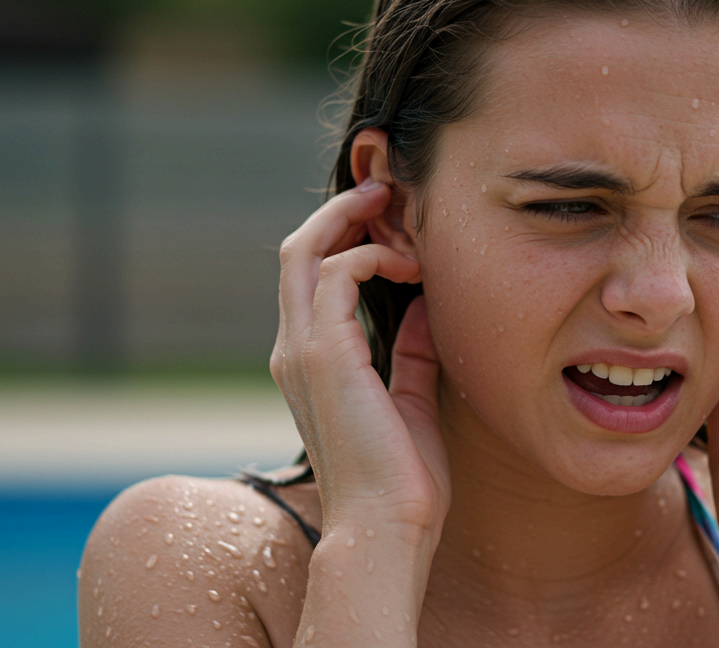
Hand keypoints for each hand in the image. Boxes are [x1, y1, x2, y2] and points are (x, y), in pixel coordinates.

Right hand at [271, 181, 450, 541]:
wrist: (387, 529)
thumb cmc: (404, 481)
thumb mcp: (412, 401)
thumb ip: (410, 353)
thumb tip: (423, 309)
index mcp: (311, 363)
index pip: (312, 278)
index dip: (345, 237)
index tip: (393, 221)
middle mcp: (294, 350)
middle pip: (299, 251)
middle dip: (341, 211)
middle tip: (385, 189)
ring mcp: (302, 351)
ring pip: (306, 250)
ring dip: (355, 221)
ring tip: (400, 214)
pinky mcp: (324, 354)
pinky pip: (339, 273)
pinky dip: (374, 255)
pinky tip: (413, 269)